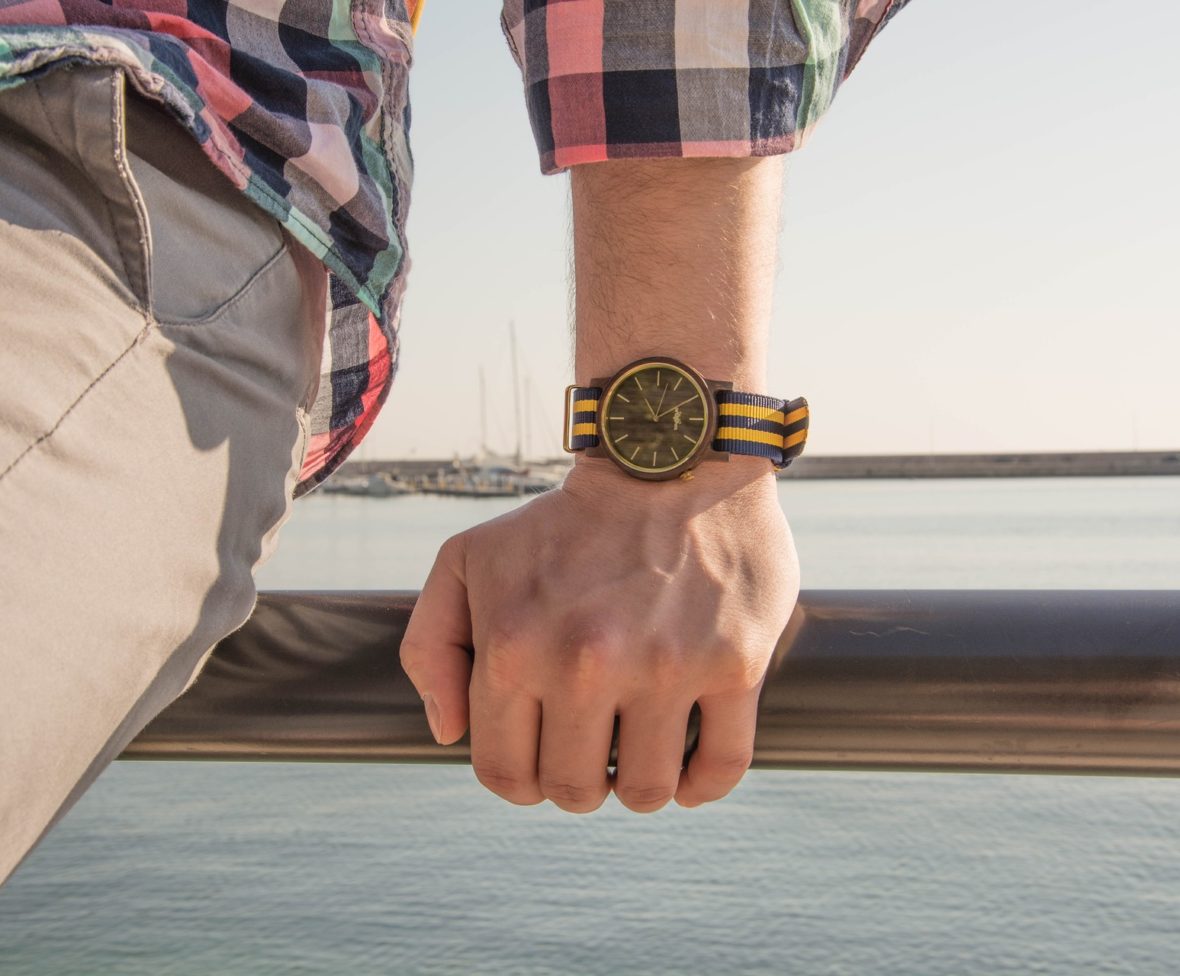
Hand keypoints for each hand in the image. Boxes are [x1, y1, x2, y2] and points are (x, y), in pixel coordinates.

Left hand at [400, 458, 799, 812]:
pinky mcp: (735, 663)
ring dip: (639, 785)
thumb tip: (449, 733)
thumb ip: (431, 646)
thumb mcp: (466, 560)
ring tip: (639, 749)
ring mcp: (666, 667)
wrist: (666, 461)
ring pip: (648, 791)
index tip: (541, 756)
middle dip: (578, 780)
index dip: (519, 778)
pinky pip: (723, 766)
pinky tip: (689, 767)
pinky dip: (703, 785)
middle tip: (592, 748)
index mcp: (513, 648)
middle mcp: (586, 665)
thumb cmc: (562, 524)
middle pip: (575, 789)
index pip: (504, 772)